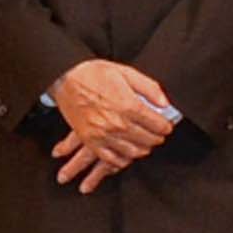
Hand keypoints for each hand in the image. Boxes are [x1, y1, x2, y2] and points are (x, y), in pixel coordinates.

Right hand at [45, 60, 178, 187]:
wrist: (66, 78)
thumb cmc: (94, 73)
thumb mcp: (126, 72)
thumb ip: (149, 88)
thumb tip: (165, 103)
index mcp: (129, 105)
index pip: (157, 125)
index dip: (166, 127)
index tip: (166, 126)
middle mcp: (117, 123)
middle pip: (148, 140)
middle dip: (157, 138)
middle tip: (158, 134)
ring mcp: (103, 134)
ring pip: (133, 152)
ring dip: (143, 149)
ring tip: (144, 143)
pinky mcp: (90, 141)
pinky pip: (111, 159)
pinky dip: (123, 160)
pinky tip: (126, 153)